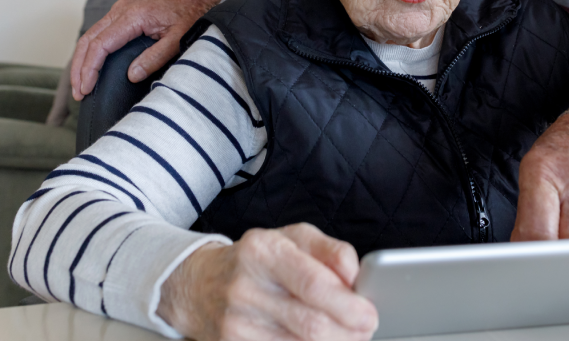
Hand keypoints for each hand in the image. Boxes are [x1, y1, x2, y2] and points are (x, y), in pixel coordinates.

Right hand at [70, 0, 208, 98]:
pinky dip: (90, 51)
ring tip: (80, 86)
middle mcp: (120, 10)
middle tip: (78, 93)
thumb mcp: (178, 40)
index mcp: (132, 16)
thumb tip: (131, 76)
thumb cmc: (189, 15)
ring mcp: (119, 10)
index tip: (86, 89)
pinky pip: (99, 33)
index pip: (101, 45)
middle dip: (79, 69)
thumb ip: (155, 58)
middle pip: (88, 40)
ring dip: (82, 61)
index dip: (90, 69)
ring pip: (90, 36)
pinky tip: (90, 67)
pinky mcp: (121, 13)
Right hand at [158, 223, 377, 340]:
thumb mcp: (292, 238)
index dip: (348, 304)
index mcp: (263, 251)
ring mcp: (236, 323)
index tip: (369, 313)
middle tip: (366, 330)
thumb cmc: (256, 259)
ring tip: (348, 337)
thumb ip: (330, 251)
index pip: (313, 283)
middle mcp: (245, 287)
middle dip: (349, 333)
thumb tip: (356, 278)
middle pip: (311, 325)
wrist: (199, 285)